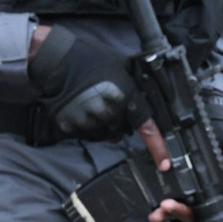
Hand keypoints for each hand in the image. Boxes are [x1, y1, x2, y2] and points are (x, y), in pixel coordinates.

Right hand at [28, 24, 153, 141]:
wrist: (58, 58)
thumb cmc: (90, 57)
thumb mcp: (120, 65)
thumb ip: (132, 85)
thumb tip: (141, 97)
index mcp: (125, 97)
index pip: (146, 127)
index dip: (157, 147)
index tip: (164, 164)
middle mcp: (109, 112)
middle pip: (119, 130)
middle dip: (117, 121)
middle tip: (107, 103)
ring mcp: (89, 120)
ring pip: (102, 132)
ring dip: (101, 123)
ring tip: (91, 101)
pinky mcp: (72, 125)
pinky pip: (84, 131)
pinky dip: (84, 122)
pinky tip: (80, 105)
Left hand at [148, 96, 222, 221]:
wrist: (212, 132)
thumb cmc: (222, 145)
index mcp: (218, 193)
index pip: (208, 210)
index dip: (194, 212)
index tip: (182, 208)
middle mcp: (204, 198)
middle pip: (192, 213)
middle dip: (178, 212)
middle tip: (166, 204)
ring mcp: (192, 195)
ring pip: (180, 210)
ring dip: (168, 214)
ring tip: (157, 213)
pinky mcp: (180, 188)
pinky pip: (173, 202)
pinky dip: (163, 210)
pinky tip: (153, 212)